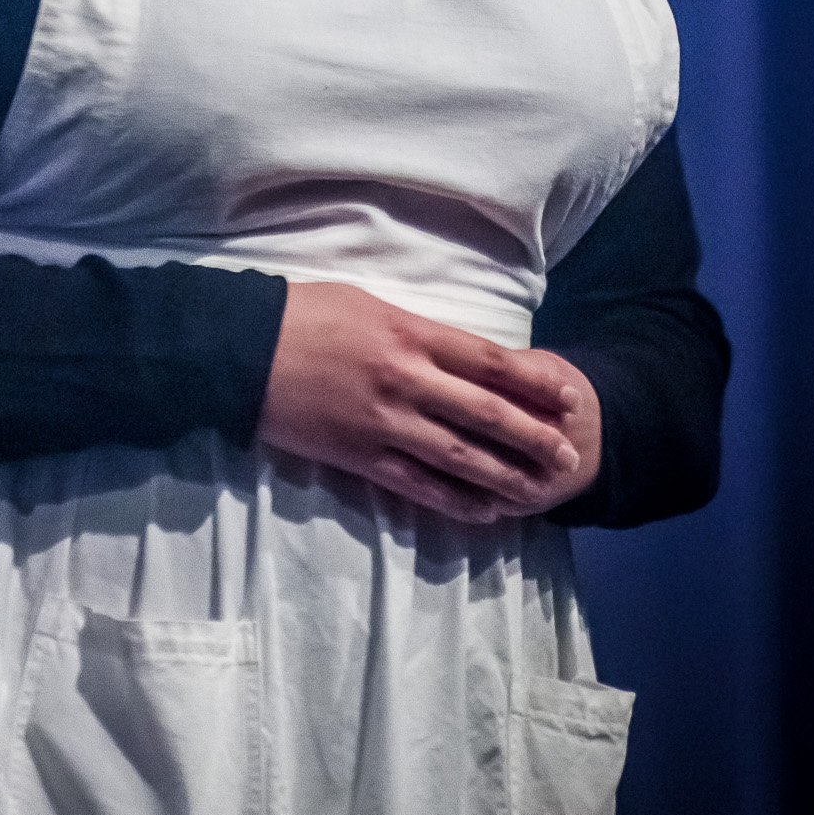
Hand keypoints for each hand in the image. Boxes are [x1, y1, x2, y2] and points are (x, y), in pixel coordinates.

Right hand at [256, 280, 601, 522]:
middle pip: (486, 414)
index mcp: (411, 334)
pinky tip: (482, 511)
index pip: (490, 362)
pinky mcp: (359, 456)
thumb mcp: (369, 303)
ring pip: (459, 457)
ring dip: (505, 476)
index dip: (536, 384)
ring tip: (539, 491)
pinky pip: (417, 485)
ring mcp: (384, 422)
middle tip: (569, 457)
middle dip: (534, 438)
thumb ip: (416, 330)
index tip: (570, 399)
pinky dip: (454, 501)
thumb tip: (457, 353)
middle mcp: (407, 380)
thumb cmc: (304, 313)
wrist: (243, 349)